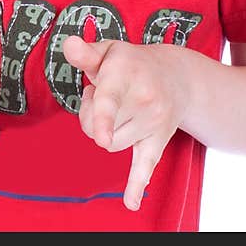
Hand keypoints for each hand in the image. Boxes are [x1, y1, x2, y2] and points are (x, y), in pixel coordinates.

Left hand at [62, 35, 189, 211]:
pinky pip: (146, 166)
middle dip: (90, 114)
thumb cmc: (130, 64)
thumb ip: (85, 52)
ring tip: (115, 108)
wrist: (177, 76)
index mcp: (124, 74)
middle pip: (97, 127)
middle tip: (99, 94)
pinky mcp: (158, 140)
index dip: (102, 116)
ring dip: (104, 130)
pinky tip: (131, 202)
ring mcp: (153, 123)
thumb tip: (68, 44)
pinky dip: (137, 185)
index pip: (110, 99)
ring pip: (111, 144)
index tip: (100, 136)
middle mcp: (142, 99)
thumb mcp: (108, 50)